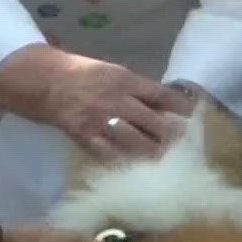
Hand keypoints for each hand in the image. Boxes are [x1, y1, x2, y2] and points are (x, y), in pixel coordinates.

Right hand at [47, 54, 193, 160]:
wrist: (47, 81)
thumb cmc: (83, 73)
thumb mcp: (113, 72)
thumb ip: (136, 88)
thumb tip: (163, 103)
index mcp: (126, 81)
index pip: (162, 96)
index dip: (181, 109)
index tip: (195, 118)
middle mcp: (118, 100)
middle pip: (155, 122)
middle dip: (172, 136)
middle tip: (185, 146)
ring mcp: (103, 120)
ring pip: (137, 141)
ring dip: (154, 152)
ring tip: (166, 160)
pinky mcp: (87, 136)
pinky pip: (110, 153)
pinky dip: (125, 161)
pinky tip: (136, 169)